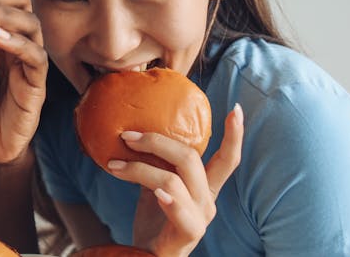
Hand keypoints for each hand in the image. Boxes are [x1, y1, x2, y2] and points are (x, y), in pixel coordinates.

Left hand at [107, 104, 243, 256]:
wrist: (144, 256)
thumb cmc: (153, 219)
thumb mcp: (154, 184)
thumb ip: (156, 163)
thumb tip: (133, 130)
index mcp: (204, 187)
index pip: (226, 159)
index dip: (235, 135)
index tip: (236, 109)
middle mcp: (206, 201)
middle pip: (190, 158)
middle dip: (156, 140)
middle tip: (127, 136)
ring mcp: (198, 219)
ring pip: (173, 180)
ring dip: (139, 168)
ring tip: (114, 165)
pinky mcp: (186, 234)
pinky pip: (179, 213)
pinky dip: (168, 199)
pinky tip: (156, 194)